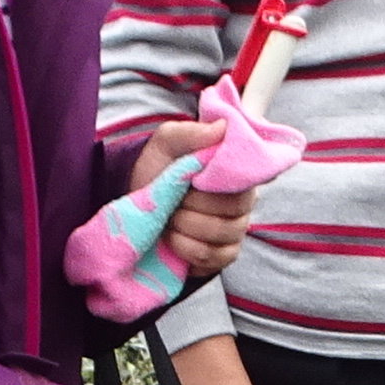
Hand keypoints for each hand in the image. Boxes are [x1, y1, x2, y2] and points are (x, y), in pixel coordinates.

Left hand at [132, 117, 254, 282]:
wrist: (140, 206)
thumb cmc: (158, 170)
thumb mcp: (166, 143)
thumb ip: (190, 133)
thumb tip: (222, 128)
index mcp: (236, 172)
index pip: (243, 180)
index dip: (212, 183)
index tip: (189, 180)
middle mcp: (244, 202)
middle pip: (232, 209)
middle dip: (191, 205)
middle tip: (172, 199)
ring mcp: (236, 231)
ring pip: (221, 233)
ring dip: (185, 226)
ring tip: (169, 217)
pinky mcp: (225, 255)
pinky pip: (213, 257)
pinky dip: (186, 247)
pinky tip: (173, 238)